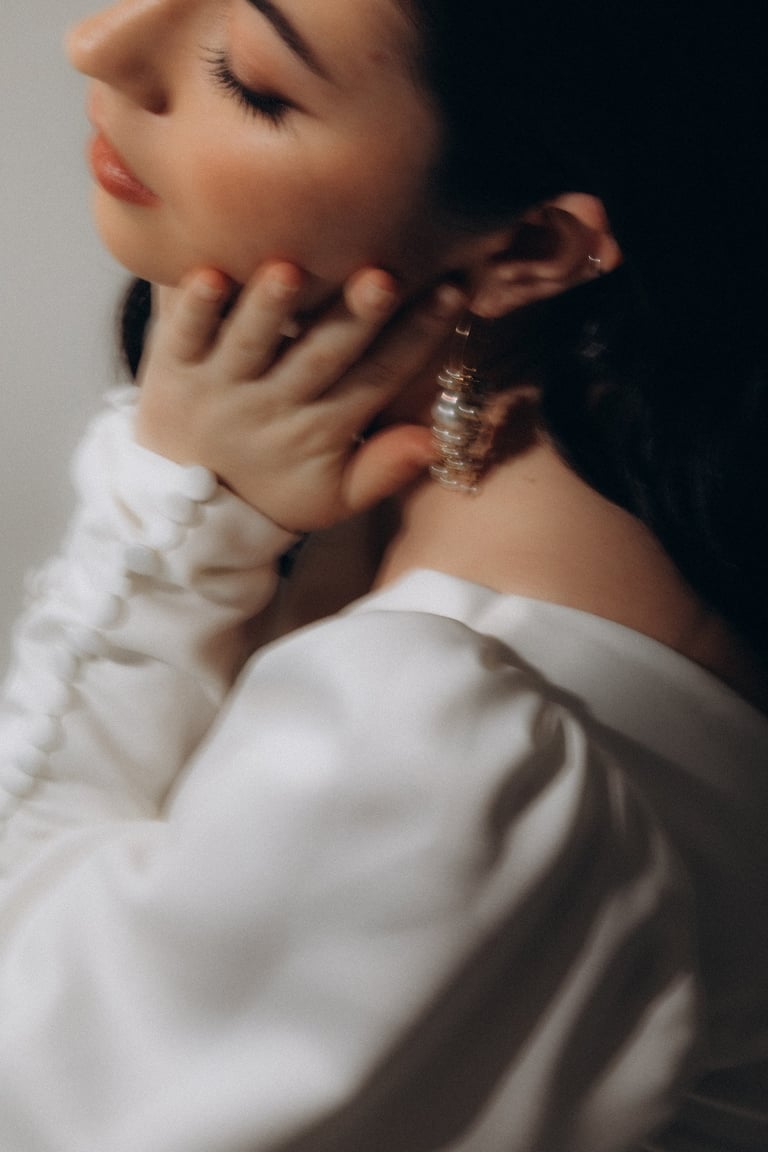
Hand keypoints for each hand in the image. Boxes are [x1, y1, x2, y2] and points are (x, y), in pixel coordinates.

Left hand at [135, 263, 464, 531]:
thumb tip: (436, 440)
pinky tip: (206, 272)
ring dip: (267, 308)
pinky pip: (180, 336)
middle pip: (320, 356)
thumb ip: (384, 468)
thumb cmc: (272, 488)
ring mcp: (220, 386)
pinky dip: (192, 307)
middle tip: (385, 277)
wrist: (183, 509)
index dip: (416, 339)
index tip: (452, 292)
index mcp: (320, 430)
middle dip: (353, 318)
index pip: (377, 380)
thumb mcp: (333, 497)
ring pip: (249, 344)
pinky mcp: (171, 371)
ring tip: (289, 269)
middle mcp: (272, 405)